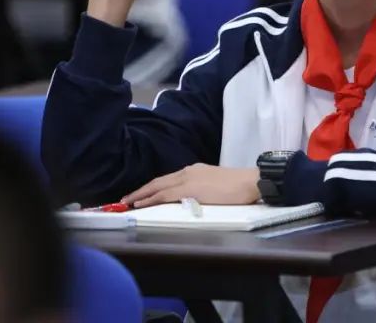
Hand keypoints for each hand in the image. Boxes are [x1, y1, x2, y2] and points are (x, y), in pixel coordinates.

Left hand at [122, 164, 260, 207]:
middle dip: (141, 190)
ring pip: (157, 186)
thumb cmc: (239, 187)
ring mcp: (188, 179)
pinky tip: (141, 203)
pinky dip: (150, 198)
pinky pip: (164, 194)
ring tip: (127, 202)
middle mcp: (188, 172)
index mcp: (194, 171)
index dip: (152, 187)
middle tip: (125, 198)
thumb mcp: (215, 185)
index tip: (140, 194)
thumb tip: (194, 199)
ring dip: (141, 194)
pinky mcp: (190, 189)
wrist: (250, 181)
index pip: (167, 179)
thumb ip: (202, 189)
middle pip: (158, 181)